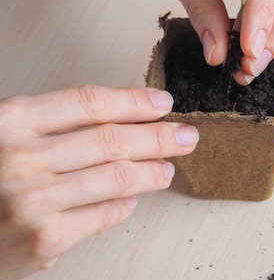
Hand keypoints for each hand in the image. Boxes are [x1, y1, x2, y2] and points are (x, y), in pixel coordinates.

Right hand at [0, 86, 197, 278]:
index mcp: (11, 122)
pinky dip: (124, 205)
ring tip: (168, 168)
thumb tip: (118, 122)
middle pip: (112, 140)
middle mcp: (22, 158)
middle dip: (159, 136)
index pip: (90, 103)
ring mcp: (33, 201)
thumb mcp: (3, 136)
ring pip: (117, 177)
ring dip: (153, 171)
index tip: (162, 102)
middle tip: (186, 135)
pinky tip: (133, 200)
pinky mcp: (43, 240)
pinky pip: (103, 215)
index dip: (134, 101)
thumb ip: (50, 127)